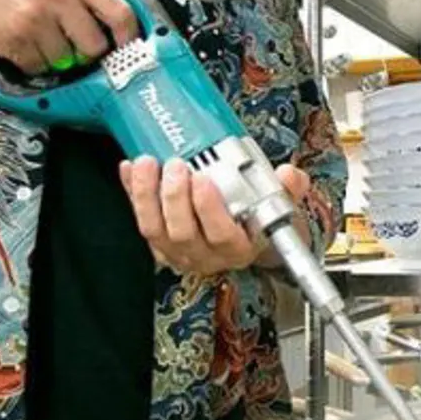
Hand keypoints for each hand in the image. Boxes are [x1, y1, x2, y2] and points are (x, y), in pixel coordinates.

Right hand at [0, 0, 139, 73]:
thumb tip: (113, 18)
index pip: (121, 13)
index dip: (128, 38)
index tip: (126, 48)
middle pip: (95, 46)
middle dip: (85, 54)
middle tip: (70, 46)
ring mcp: (38, 17)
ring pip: (66, 60)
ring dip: (54, 58)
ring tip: (36, 37)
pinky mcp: (17, 38)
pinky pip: (39, 67)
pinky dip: (31, 63)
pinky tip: (19, 42)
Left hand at [120, 156, 312, 275]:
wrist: (240, 238)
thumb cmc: (254, 222)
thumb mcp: (277, 206)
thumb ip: (287, 189)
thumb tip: (289, 175)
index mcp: (237, 249)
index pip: (222, 236)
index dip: (209, 209)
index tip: (204, 179)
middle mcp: (205, 256)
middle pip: (182, 233)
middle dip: (174, 197)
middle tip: (176, 165)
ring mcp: (177, 252)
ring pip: (154, 230)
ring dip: (147, 195)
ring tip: (148, 163)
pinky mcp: (157, 243)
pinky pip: (139, 219)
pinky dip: (132, 193)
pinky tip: (131, 170)